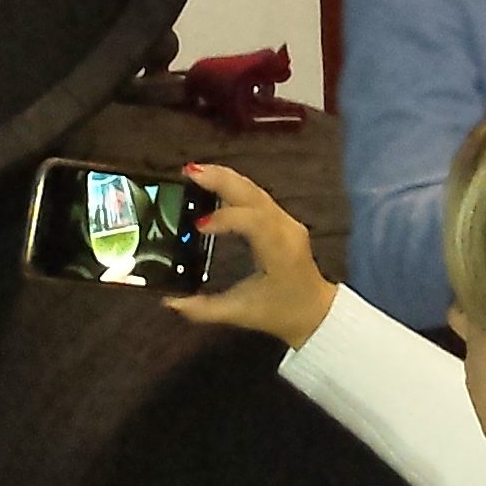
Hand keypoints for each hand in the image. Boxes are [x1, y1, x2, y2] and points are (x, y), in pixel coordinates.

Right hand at [162, 166, 337, 345]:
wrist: (315, 311)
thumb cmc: (280, 312)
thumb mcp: (240, 313)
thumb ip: (203, 309)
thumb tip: (170, 302)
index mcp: (279, 252)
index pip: (254, 222)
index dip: (226, 219)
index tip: (198, 226)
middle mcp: (286, 229)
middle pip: (254, 195)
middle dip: (221, 180)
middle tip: (189, 172)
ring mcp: (286, 221)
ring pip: (255, 190)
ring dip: (225, 179)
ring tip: (194, 172)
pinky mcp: (282, 220)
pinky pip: (257, 196)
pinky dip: (233, 187)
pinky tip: (212, 183)